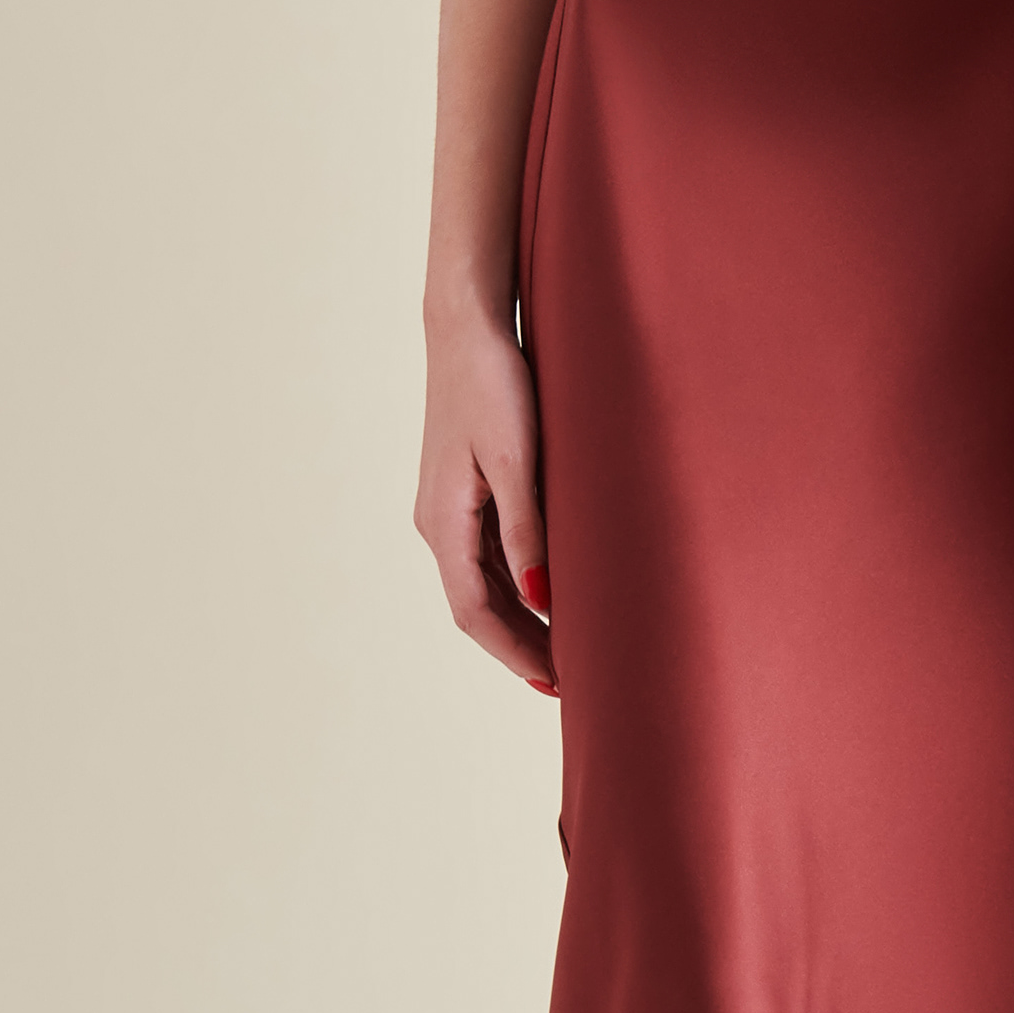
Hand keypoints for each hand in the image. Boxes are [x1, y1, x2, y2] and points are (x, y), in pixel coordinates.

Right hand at [418, 310, 557, 687]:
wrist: (468, 327)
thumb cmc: (494, 384)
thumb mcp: (517, 459)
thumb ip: (527, 530)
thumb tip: (541, 599)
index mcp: (443, 523)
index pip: (474, 613)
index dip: (515, 654)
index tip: (557, 685)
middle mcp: (438, 524)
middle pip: (478, 606)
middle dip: (521, 647)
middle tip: (575, 680)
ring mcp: (449, 509)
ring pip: (484, 584)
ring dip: (521, 619)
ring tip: (570, 648)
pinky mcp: (465, 491)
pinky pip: (489, 556)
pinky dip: (518, 584)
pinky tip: (552, 593)